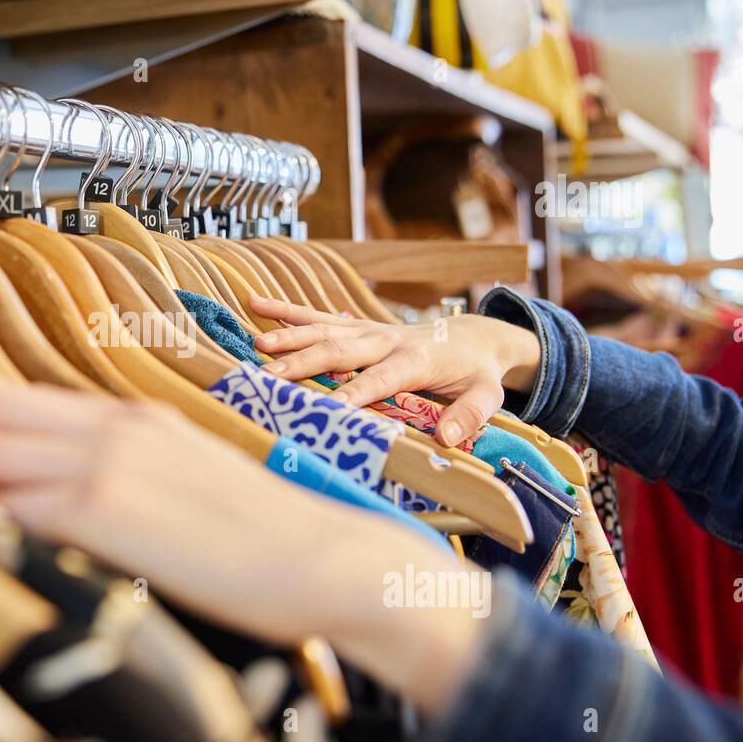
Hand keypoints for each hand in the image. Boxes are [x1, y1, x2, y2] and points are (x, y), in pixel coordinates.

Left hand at [0, 348, 341, 644]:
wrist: (318, 556)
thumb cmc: (260, 529)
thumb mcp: (187, 481)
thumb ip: (127, 477)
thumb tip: (72, 492)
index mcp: (138, 421)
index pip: (39, 400)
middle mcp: (118, 431)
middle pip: (6, 402)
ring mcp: (109, 467)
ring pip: (2, 448)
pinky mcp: (107, 513)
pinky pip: (25, 504)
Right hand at [249, 296, 539, 447]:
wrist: (474, 336)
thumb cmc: (476, 372)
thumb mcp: (487, 395)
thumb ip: (469, 414)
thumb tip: (446, 438)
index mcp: (415, 360)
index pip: (381, 378)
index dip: (356, 392)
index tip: (329, 407)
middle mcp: (386, 339)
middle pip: (340, 350)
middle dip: (304, 364)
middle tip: (272, 379)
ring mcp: (368, 329)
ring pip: (324, 329)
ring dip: (290, 336)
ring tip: (258, 346)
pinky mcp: (356, 325)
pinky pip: (318, 316)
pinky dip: (286, 310)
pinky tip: (255, 303)